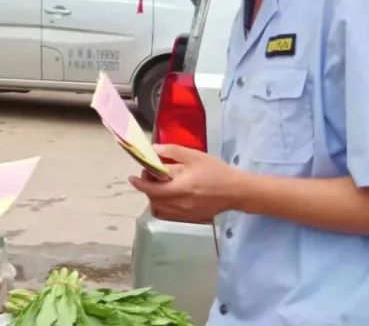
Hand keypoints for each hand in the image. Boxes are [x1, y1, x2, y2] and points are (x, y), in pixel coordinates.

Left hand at [129, 144, 247, 222]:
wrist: (236, 191)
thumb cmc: (216, 171)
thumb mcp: (195, 156)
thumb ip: (172, 151)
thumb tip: (153, 149)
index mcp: (181, 188)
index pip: (153, 189)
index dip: (140, 184)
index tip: (132, 178)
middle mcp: (181, 204)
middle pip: (154, 200)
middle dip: (147, 188)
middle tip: (150, 175)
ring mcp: (185, 214)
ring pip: (160, 209)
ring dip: (155, 197)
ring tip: (161, 185)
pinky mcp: (190, 219)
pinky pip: (169, 214)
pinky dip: (164, 205)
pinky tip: (170, 195)